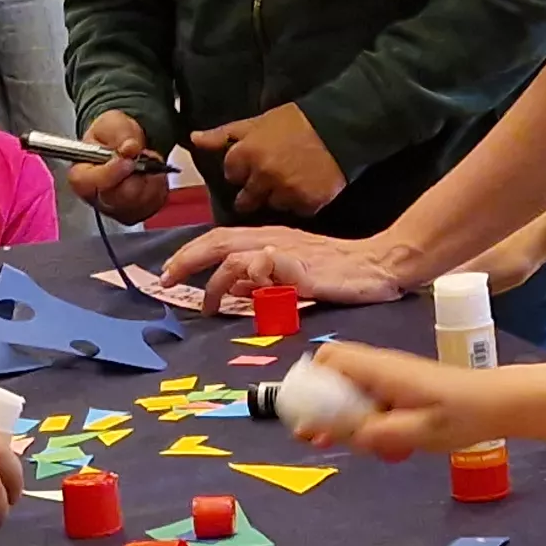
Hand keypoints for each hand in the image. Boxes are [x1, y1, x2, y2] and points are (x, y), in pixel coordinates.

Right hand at [70, 112, 174, 222]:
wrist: (125, 146)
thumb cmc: (111, 137)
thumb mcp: (111, 123)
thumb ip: (118, 133)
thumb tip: (129, 148)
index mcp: (81, 175)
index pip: (87, 184)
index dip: (110, 174)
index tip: (127, 160)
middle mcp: (96, 198)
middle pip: (118, 198)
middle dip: (137, 174)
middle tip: (142, 155)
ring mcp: (117, 210)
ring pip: (140, 201)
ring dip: (150, 178)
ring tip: (146, 161)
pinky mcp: (137, 213)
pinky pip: (154, 203)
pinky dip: (158, 185)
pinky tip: (150, 173)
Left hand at [162, 225, 410, 306]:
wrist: (379, 263)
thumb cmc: (340, 270)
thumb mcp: (292, 275)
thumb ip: (262, 280)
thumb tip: (233, 288)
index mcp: (268, 239)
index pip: (219, 239)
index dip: (190, 254)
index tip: (169, 273)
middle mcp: (272, 239)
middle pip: (217, 241)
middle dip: (187, 261)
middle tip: (166, 280)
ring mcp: (286, 251)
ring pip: (234, 256)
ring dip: (213, 281)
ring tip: (205, 305)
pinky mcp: (302, 267)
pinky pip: (267, 264)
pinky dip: (251, 274)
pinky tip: (247, 290)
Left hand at [188, 103, 343, 218]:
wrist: (341, 126)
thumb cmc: (296, 121)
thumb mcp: (256, 122)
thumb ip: (223, 135)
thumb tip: (192, 139)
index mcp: (246, 154)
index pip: (231, 174)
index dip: (242, 168)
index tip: (256, 162)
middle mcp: (263, 176)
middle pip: (246, 199)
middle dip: (255, 190)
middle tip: (272, 177)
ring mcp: (285, 193)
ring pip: (271, 206)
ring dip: (278, 197)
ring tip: (293, 179)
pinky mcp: (307, 205)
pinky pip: (295, 211)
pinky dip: (299, 202)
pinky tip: (307, 186)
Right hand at [288, 341, 487, 459]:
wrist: (498, 404)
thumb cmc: (461, 415)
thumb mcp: (416, 432)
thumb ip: (375, 433)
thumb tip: (337, 434)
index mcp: (380, 370)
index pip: (328, 359)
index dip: (308, 383)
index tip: (304, 415)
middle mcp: (381, 368)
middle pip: (333, 378)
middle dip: (323, 409)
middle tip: (319, 440)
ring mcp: (392, 378)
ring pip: (352, 394)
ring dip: (348, 421)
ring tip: (361, 448)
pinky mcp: (403, 390)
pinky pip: (372, 402)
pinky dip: (370, 422)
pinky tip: (388, 446)